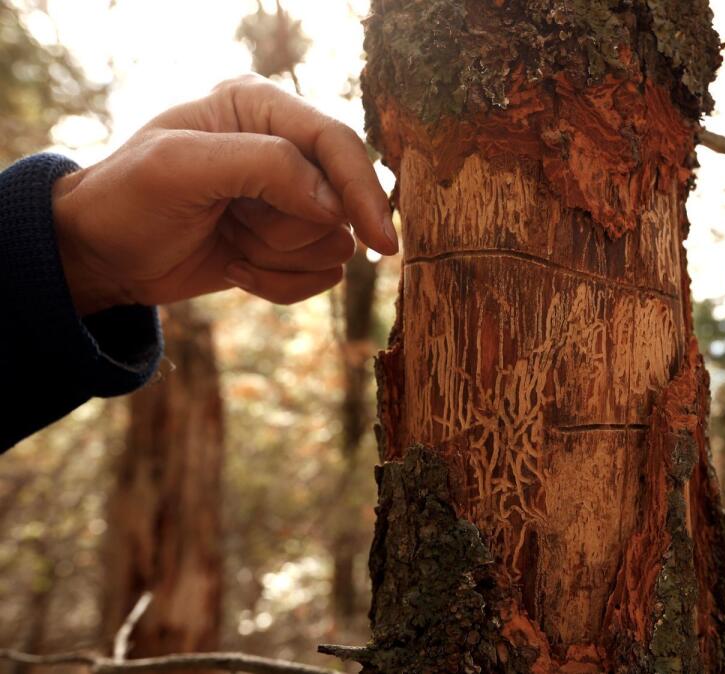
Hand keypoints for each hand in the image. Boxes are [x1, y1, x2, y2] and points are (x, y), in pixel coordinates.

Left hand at [51, 74, 398, 314]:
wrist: (100, 257)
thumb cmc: (126, 200)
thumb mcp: (179, 168)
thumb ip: (263, 166)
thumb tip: (333, 205)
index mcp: (260, 107)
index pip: (336, 143)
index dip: (362, 190)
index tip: (380, 241)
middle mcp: (285, 148)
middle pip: (339, 203)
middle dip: (286, 230)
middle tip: (233, 224)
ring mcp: (291, 199)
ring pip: (335, 245)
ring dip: (279, 258)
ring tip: (230, 242)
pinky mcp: (290, 243)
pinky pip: (323, 275)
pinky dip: (280, 284)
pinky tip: (236, 268)